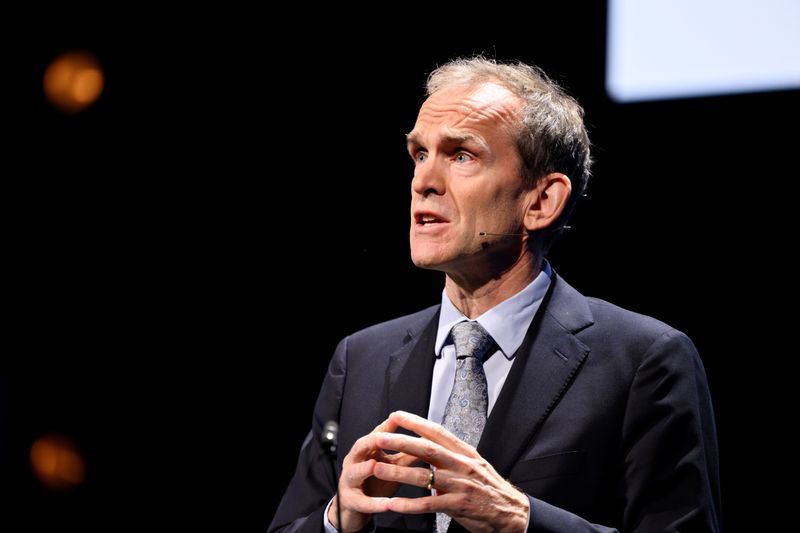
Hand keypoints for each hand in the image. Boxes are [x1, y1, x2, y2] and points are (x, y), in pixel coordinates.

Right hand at [329, 416, 420, 532]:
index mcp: (366, 451)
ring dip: (364, 469)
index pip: (376, 435)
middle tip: (382, 438)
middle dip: (370, 442)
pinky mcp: (350, 501)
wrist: (356, 509)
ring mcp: (350, 481)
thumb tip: (426, 442)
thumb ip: (405, 454)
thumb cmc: (375, 483)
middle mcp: (355, 462)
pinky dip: (374, 503)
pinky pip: (361, 502)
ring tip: (375, 466)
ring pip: (355, 472)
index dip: (386, 427)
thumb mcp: (391, 467)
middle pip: (360, 447)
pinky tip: (387, 505)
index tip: (397, 417)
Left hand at [373, 411, 528, 532]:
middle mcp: (462, 466)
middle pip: (428, 450)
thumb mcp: (475, 466)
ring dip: (398, 472)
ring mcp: (460, 486)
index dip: (416, 423)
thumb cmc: (491, 489)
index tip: (397, 415)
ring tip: (378, 469)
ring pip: (424, 476)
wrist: (512, 513)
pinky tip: (393, 503)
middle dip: (402, 442)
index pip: (438, 433)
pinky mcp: (458, 506)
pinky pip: (429, 504)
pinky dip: (409, 504)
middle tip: (380, 437)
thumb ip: (452, 459)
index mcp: (465, 453)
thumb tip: (430, 453)